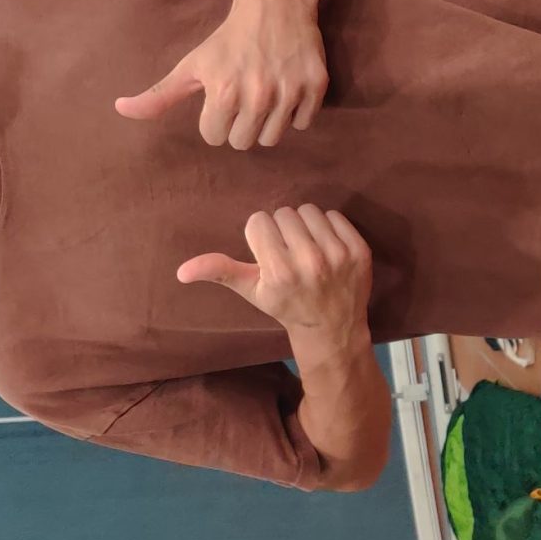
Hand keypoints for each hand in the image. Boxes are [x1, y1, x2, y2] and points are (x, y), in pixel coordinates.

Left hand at [115, 0, 327, 149]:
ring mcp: (289, 92)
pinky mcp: (315, 87)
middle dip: (240, 124)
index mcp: (223, 93)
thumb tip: (120, 108)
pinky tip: (286, 87)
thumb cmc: (227, 40)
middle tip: (243, 96)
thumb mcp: (190, 66)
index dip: (215, 119)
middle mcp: (257, 96)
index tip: (221, 97)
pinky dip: (295, 111)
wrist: (274, 5)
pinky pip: (303, 123)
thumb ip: (158, 95)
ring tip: (264, 93)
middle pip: (243, 142)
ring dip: (267, 121)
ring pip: (273, 138)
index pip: (215, 137)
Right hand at [178, 206, 372, 343]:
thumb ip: (219, 272)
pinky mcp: (359, 250)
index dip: (260, 236)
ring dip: (304, 226)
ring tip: (306, 249)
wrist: (332, 328)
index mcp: (279, 271)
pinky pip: (334, 215)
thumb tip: (181, 271)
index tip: (268, 254)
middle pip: (283, 213)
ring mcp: (338, 255)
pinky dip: (328, 228)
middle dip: (282, 230)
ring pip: (308, 211)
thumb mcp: (251, 292)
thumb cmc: (286, 306)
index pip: (259, 221)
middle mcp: (310, 262)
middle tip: (288, 253)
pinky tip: (326, 249)